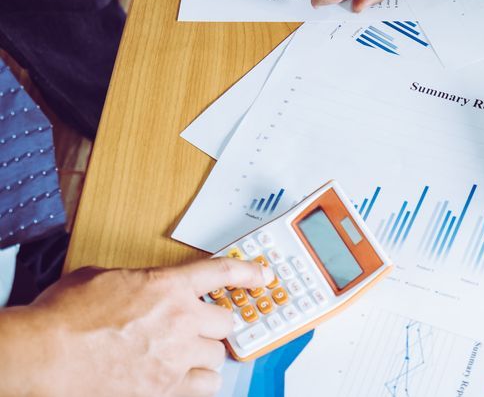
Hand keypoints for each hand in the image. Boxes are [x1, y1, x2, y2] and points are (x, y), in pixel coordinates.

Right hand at [20, 258, 270, 395]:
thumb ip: (138, 281)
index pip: (222, 273)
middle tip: (197, 328)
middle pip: (225, 322)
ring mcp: (175, 357)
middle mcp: (180, 320)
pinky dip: (197, 384)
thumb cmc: (65, 316)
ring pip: (217, 358)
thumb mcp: (105, 277)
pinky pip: (204, 389)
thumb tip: (142, 288)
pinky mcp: (164, 390)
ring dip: (206, 356)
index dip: (248, 273)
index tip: (263, 276)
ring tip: (186, 356)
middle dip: (213, 325)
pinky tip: (182, 380)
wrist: (44, 355)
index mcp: (167, 285)